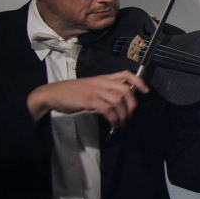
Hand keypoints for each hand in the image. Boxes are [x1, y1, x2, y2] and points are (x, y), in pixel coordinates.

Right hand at [27, 71, 149, 129]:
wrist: (54, 93)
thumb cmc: (72, 92)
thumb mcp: (92, 87)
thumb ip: (105, 91)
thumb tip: (119, 102)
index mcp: (104, 78)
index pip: (126, 74)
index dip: (138, 81)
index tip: (146, 91)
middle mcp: (102, 82)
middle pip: (125, 89)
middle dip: (132, 104)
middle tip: (130, 115)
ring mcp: (96, 91)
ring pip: (118, 101)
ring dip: (123, 115)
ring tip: (121, 124)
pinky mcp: (90, 100)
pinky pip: (107, 109)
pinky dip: (113, 118)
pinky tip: (113, 124)